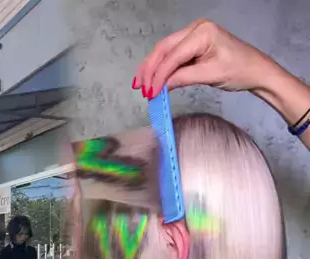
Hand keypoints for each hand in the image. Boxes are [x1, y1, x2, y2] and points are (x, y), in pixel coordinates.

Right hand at [133, 19, 277, 98]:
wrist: (255, 70)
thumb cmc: (239, 70)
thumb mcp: (209, 76)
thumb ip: (182, 79)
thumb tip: (159, 88)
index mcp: (202, 32)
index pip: (172, 56)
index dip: (158, 75)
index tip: (149, 93)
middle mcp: (194, 29)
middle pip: (163, 49)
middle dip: (149, 70)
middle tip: (139, 88)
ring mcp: (192, 35)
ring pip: (163, 52)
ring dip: (151, 69)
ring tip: (140, 85)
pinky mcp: (191, 45)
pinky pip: (171, 56)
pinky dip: (160, 68)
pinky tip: (151, 79)